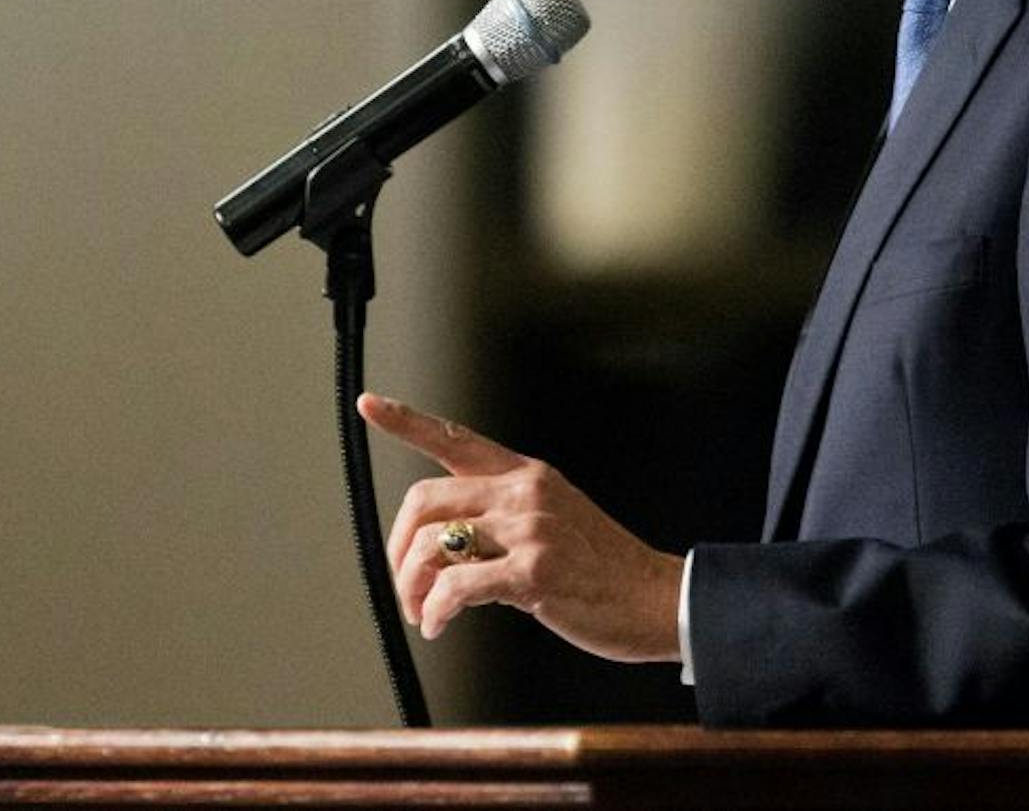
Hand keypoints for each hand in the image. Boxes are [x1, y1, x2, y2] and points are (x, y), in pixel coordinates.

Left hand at [357, 392, 683, 663]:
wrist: (659, 599)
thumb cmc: (606, 570)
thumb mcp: (556, 522)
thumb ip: (504, 520)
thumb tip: (446, 549)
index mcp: (527, 475)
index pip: (456, 439)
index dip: (406, 421)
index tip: (369, 405)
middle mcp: (525, 492)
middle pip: (424, 502)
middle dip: (398, 551)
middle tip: (405, 587)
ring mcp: (530, 529)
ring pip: (432, 545)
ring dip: (413, 588)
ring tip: (424, 612)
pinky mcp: (533, 571)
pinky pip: (456, 586)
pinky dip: (435, 610)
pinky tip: (439, 624)